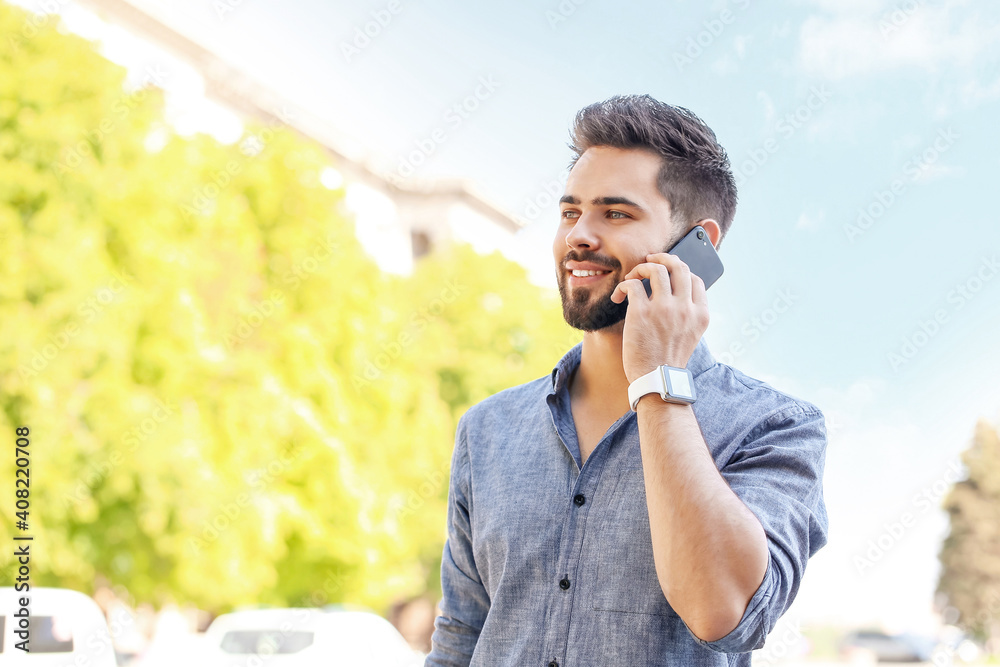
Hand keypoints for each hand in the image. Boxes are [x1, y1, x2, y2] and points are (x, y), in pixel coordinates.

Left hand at [609, 253, 709, 383]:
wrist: (656, 381)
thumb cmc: (667, 360)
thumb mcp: (689, 335)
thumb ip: (686, 314)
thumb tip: (674, 293)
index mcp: (700, 314)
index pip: (695, 279)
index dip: (679, 271)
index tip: (666, 273)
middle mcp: (685, 308)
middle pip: (678, 266)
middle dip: (662, 258)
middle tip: (649, 260)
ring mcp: (664, 308)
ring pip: (656, 269)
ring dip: (640, 268)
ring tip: (631, 277)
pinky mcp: (642, 312)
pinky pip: (632, 285)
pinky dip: (623, 286)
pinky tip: (618, 297)